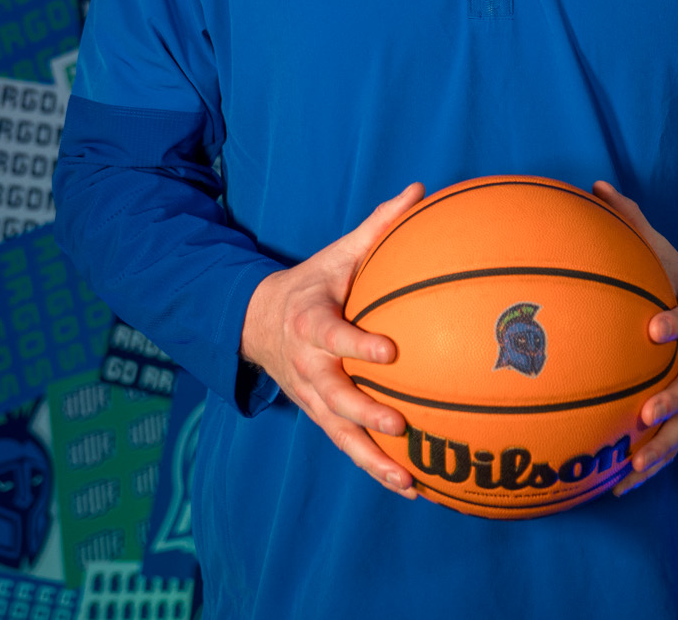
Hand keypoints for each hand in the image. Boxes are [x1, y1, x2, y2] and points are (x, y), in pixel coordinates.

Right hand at [240, 182, 425, 499]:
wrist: (258, 323)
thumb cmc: (313, 285)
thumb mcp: (338, 254)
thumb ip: (379, 226)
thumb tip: (419, 190)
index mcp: (311, 322)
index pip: (333, 335)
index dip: (358, 344)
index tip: (389, 351)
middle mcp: (309, 366)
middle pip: (334, 395)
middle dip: (364, 411)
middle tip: (398, 424)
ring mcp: (312, 398)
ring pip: (340, 433)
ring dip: (371, 459)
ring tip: (406, 480)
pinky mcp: (320, 417)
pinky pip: (347, 447)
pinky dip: (375, 469)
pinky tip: (410, 488)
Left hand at [592, 180, 677, 496]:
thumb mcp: (664, 252)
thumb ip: (632, 223)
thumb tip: (595, 185)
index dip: (676, 324)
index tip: (655, 329)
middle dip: (674, 399)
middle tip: (648, 412)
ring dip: (662, 446)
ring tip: (635, 465)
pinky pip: (673, 444)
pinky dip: (650, 466)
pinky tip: (619, 487)